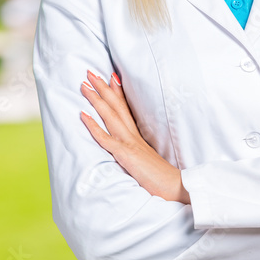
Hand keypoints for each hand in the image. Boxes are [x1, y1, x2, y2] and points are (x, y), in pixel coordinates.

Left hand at [79, 69, 189, 203]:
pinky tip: (83, 114)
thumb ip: (138, 154)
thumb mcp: (147, 162)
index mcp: (138, 137)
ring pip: (110, 116)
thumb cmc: (162, 179)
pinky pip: (106, 138)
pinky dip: (93, 125)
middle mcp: (134, 135)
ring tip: (84, 85)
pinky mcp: (126, 155)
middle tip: (90, 72)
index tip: (110, 77)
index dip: (117, 92)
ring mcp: (130, 143)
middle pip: (117, 106)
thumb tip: (132, 152)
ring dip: (97, 99)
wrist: (176, 187)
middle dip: (103, 88)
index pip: (126, 109)